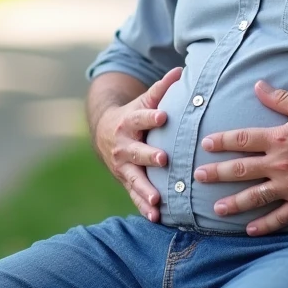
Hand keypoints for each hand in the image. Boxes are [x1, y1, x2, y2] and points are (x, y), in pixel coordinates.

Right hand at [94, 67, 181, 222]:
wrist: (104, 133)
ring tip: (156, 199)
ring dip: (144, 189)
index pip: (140, 118)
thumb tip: (182, 70)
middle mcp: (124, 145)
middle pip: (136, 151)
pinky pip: (134, 196)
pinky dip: (144, 207)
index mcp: (129, 122)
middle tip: (163, 159)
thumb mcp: (144, 100)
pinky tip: (155, 218)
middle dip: (149, 156)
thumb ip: (162, 89)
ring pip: (134, 178)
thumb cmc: (134, 115)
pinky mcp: (126, 181)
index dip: (151, 116)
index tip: (163, 116)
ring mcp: (123, 166)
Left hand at [194, 80, 287, 235]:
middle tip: (199, 177)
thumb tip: (258, 85)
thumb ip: (279, 98)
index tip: (205, 145)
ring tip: (216, 208)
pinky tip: (249, 229)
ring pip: (255, 196)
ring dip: (234, 203)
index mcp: (278, 139)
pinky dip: (265, 224)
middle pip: (241, 170)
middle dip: (218, 173)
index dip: (222, 141)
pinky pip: (281, 217)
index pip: (242, 139)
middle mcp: (280, 164)